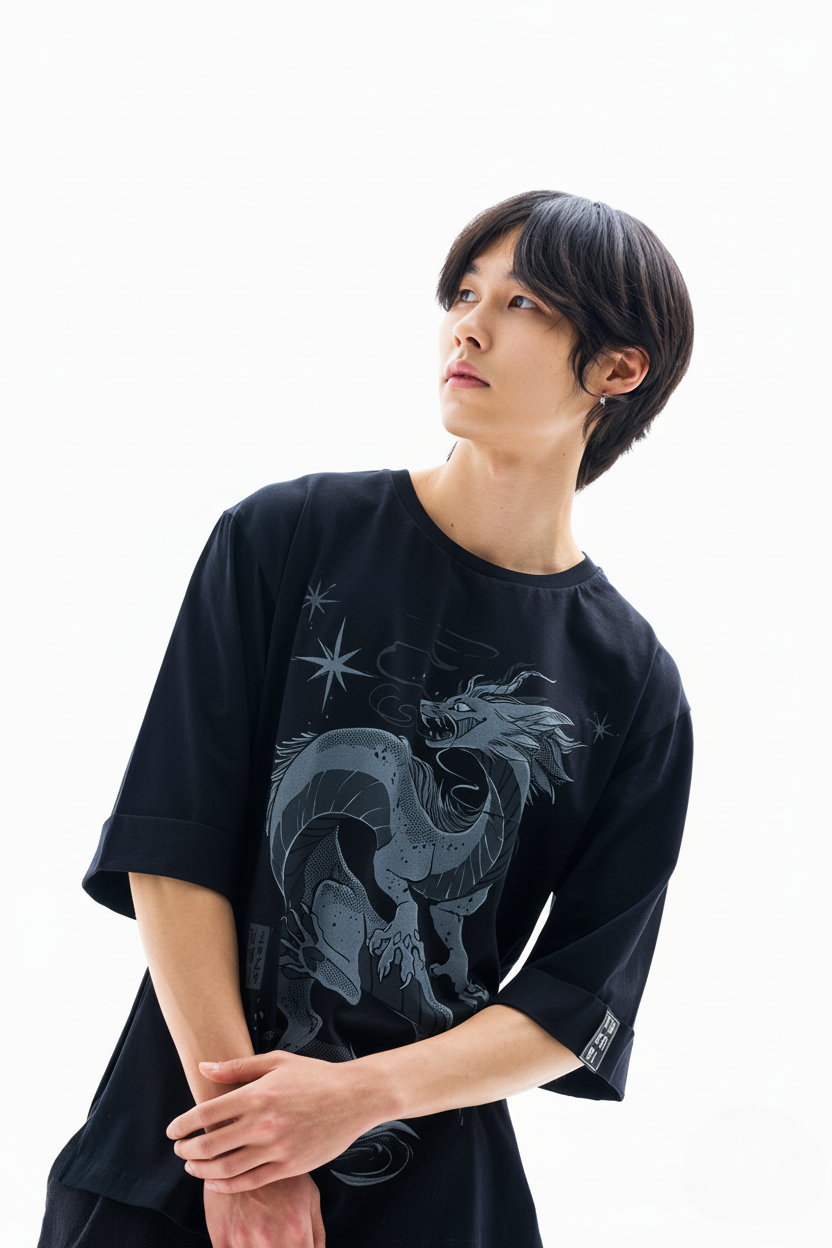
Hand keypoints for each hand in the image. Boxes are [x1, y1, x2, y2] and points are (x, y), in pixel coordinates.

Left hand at [166, 1050, 381, 1192]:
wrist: (354, 1097)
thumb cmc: (316, 1076)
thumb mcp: (277, 1062)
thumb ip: (238, 1067)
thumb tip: (204, 1068)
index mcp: (257, 1095)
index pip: (206, 1114)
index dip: (183, 1125)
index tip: (173, 1131)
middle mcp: (263, 1124)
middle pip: (210, 1145)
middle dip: (187, 1151)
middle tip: (179, 1150)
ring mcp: (276, 1148)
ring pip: (226, 1168)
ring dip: (202, 1171)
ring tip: (192, 1167)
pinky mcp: (290, 1166)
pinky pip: (250, 1181)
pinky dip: (226, 1185)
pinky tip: (215, 1182)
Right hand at [204, 1173, 324, 1246]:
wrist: (240, 1145)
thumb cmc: (278, 1173)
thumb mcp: (309, 1196)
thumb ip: (316, 1233)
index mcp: (297, 1232)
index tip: (296, 1244)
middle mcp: (271, 1240)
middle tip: (275, 1237)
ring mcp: (243, 1241)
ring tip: (261, 1234)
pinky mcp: (221, 1239)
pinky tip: (244, 1241)